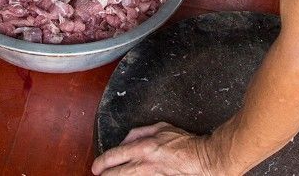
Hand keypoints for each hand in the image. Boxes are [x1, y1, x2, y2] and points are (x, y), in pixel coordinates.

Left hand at [91, 123, 218, 174]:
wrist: (201, 160)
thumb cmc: (184, 143)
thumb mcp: (160, 128)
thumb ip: (139, 132)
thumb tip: (125, 140)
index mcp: (142, 148)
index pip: (114, 156)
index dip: (102, 162)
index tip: (96, 167)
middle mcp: (143, 165)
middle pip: (115, 174)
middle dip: (105, 175)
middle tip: (100, 175)